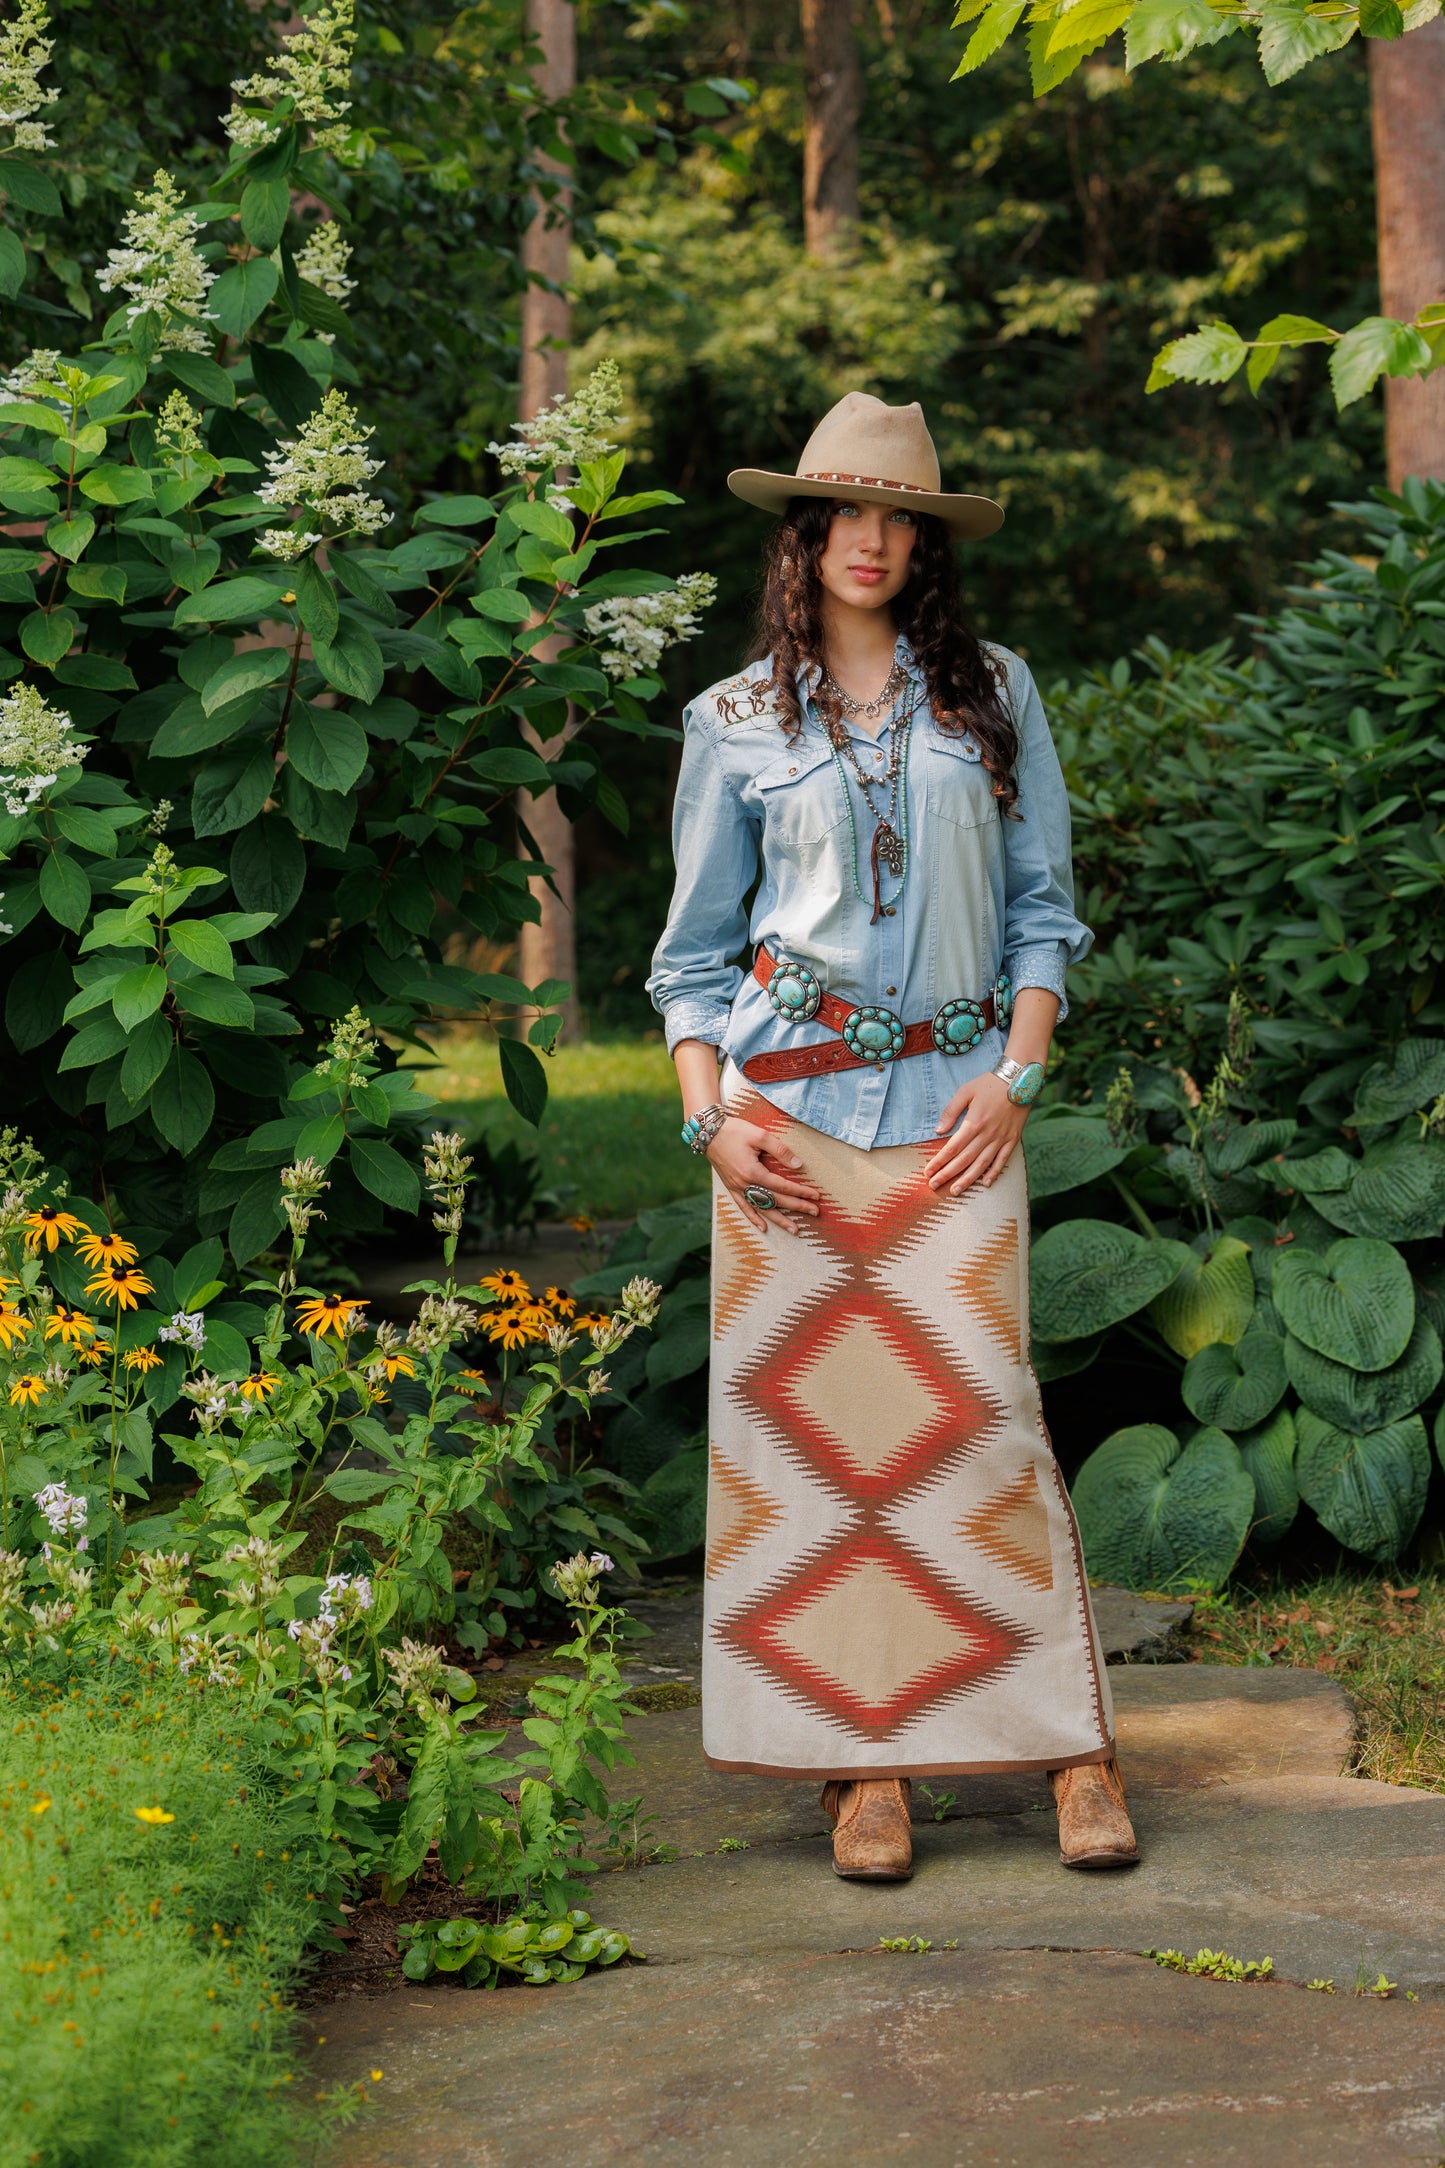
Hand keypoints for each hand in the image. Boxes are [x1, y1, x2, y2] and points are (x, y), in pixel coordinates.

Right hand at [707, 1117, 821, 1233]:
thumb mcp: (760, 1135)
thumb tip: (798, 1165)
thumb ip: (780, 1150)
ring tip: (794, 1230)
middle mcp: (745, 1184)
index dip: (800, 1191)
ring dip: (779, 1220)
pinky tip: (763, 1227)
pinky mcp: (731, 1187)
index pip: (782, 1186)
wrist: (708, 1132)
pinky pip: (743, 1206)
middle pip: (775, 1200)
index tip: (816, 1195)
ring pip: (761, 1208)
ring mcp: (737, 1188)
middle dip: (797, 1206)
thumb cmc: (735, 1131)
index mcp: (753, 1172)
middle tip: (815, 1212)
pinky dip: (753, 1218)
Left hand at [924, 1070, 1028, 1194]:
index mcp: (973, 1123)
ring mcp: (1001, 1138)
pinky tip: (985, 1184)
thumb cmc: (989, 1084)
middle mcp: (987, 1134)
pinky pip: (1003, 1160)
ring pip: (982, 1164)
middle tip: (934, 1186)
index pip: (952, 1148)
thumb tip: (938, 1130)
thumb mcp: (965, 1091)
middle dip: (947, 1174)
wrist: (1020, 1078)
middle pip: (964, 1160)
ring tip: (955, 1191)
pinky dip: (994, 1173)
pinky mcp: (1013, 1139)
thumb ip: (951, 1111)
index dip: (939, 1162)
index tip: (928, 1172)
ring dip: (967, 1180)